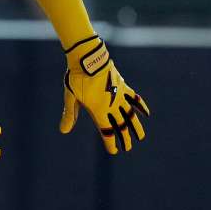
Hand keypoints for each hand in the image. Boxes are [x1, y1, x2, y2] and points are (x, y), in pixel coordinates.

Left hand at [59, 36, 149, 153]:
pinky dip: (141, 106)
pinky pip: (134, 98)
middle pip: (121, 126)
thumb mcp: (71, 97)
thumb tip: (63, 131)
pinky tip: (146, 114)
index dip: (111, 143)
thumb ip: (70, 114)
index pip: (107, 132)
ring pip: (130, 114)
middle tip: (128, 147)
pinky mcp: (123, 86)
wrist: (88, 58)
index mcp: (99, 110)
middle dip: (125, 138)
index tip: (114, 151)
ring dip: (135, 126)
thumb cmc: (77, 78)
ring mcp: (119, 95)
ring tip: (141, 136)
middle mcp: (112, 105)